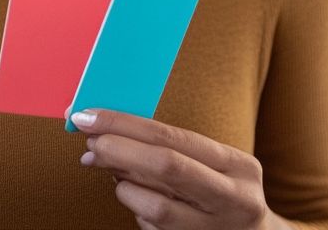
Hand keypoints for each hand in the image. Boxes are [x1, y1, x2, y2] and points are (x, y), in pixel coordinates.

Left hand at [71, 109, 288, 229]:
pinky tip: (137, 200)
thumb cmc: (225, 192)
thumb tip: (106, 130)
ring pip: (156, 208)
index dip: (125, 124)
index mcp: (238, 166)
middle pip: (167, 168)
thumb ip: (171, 148)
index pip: (173, 137)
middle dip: (119, 150)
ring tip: (117, 176)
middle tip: (90, 143)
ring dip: (125, 188)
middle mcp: (234, 199)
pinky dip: (138, 212)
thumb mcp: (216, 165)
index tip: (88, 115)